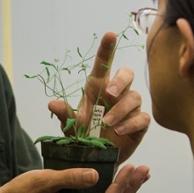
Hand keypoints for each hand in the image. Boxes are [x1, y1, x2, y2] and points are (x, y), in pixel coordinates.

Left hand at [48, 31, 150, 162]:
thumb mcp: (71, 125)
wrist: (96, 158)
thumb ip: (64, 114)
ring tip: (107, 123)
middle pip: (126, 74)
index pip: (104, 63)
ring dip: (121, 109)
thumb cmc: (84, 135)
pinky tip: (120, 130)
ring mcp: (129, 108)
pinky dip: (131, 123)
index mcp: (97, 88)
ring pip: (134, 96)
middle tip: (109, 93)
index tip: (111, 34)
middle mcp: (116, 94)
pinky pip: (142, 117)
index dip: (108, 48)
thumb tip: (52, 104)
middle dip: (120, 80)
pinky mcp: (139, 123)